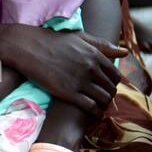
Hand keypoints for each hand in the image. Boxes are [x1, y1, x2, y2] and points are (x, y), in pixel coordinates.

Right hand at [1, 27, 124, 113]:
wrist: (26, 47)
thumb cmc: (51, 41)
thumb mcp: (79, 38)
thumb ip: (102, 45)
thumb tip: (125, 52)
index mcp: (95, 55)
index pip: (115, 75)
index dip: (113, 83)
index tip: (107, 86)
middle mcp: (91, 69)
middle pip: (111, 88)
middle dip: (109, 95)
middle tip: (102, 98)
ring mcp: (80, 81)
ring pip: (103, 99)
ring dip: (104, 105)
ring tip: (99, 106)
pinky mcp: (68, 93)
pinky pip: (90, 107)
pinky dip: (95, 112)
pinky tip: (93, 113)